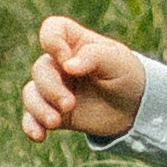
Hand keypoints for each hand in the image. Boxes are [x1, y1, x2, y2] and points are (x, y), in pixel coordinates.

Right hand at [22, 16, 147, 141]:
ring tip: (54, 122)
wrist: (134, 109)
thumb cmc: (126, 76)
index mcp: (74, 42)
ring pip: (31, 93)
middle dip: (51, 88)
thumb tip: (68, 66)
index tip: (66, 61)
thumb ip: (94, 57)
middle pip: (40, 69)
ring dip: (39, 108)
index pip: (51, 30)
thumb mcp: (117, 61)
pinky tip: (39, 136)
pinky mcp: (54, 112)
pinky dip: (31, 126)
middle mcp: (59, 64)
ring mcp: (55, 89)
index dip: (52, 42)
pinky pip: (32, 117)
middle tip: (70, 104)